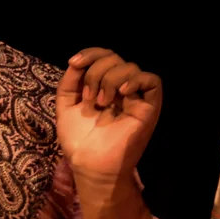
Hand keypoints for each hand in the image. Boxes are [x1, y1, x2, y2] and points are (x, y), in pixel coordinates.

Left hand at [55, 47, 161, 180]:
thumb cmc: (78, 140)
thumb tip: (76, 61)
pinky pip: (152, 81)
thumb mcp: (66, 105)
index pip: (104, 56)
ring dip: (110, 79)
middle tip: (89, 98)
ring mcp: (135, 98)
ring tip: (101, 103)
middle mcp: (120, 89)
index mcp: (103, 86)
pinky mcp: (148, 108)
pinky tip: (122, 92)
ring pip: (131, 66)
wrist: (89, 165)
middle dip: (96, 71)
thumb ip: (70, 81)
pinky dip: (137, 80)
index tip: (74, 63)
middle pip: (115, 58)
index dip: (90, 53)